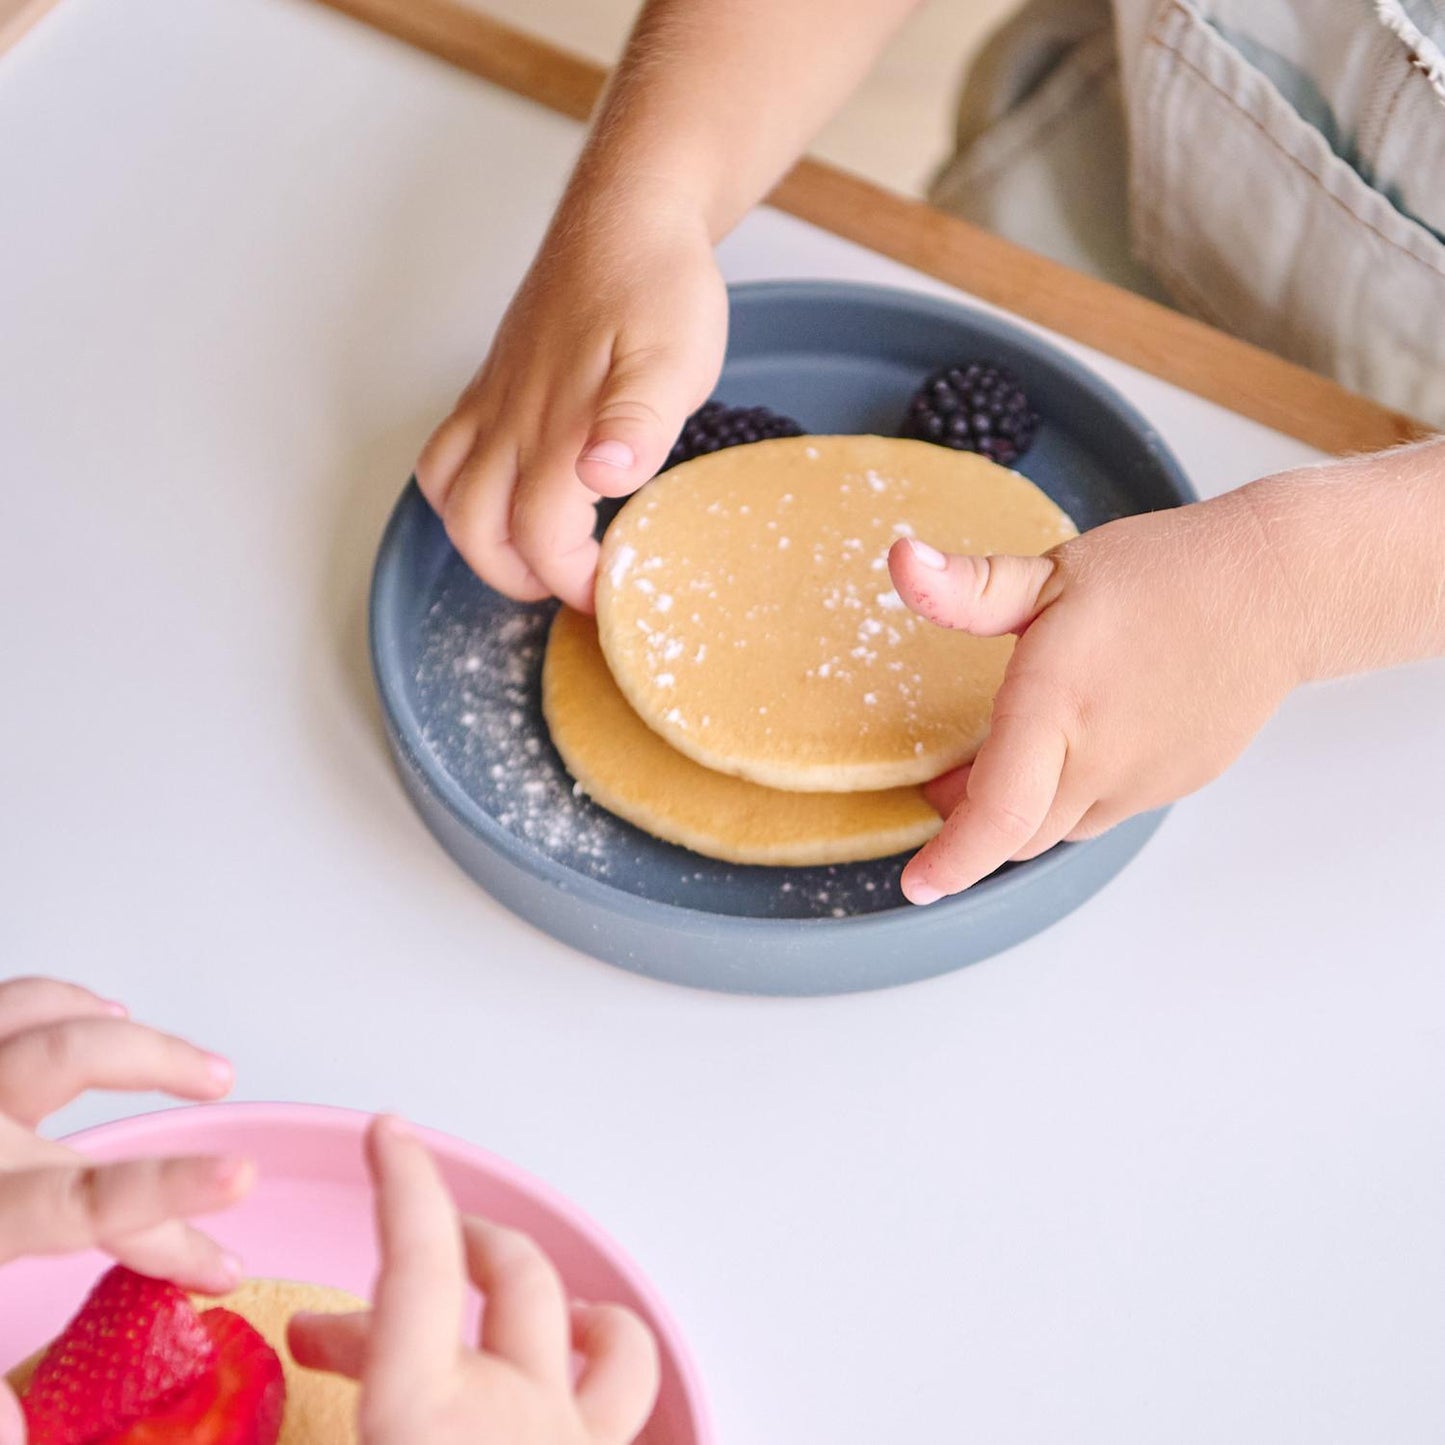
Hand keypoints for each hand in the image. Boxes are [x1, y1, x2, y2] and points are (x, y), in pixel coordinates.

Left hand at [0, 978, 251, 1288]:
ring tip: (195, 1063)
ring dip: (131, 1034)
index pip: (79, 1199)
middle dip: (166, 1070)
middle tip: (226, 1096)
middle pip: (71, 1065)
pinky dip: (62, 1000)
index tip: (237, 1197)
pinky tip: (97, 1011)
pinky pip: (9, 1003)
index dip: (166, 1194)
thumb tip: (15, 1443)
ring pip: (46, 1021)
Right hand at [289, 1116, 659, 1444]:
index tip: (391, 1135)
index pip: (420, 1262)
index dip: (405, 1183)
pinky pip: (628, 1405)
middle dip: (449, 1248)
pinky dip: (604, 1373)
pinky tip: (571, 1389)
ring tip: (527, 1308)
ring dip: (565, 1305)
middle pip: (506, 1278)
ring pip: (611, 1338)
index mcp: (423, 1422)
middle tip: (385, 1283)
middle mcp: (515, 1422)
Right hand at [416, 213, 727, 610]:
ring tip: (534, 556)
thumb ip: (636, 426)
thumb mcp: (674, 360)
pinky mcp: (491, 383)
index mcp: (559, 428)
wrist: (627, 214)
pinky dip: (460, 491)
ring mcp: (495, 401)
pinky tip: (506, 493)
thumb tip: (600, 478)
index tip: (612, 590)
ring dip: (481, 542)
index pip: (542, 538)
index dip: (573, 581)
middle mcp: (513, 421)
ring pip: (449, 495)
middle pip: (478, 530)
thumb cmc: (658, 285)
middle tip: (571, 587)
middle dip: (519, 577)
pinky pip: (446, 450)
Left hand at [888, 485, 1304, 901]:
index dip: (953, 860)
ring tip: (1000, 761)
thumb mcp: (1052, 573)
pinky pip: (1104, 812)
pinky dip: (1070, 796)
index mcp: (1058, 706)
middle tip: (943, 787)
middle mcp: (1101, 759)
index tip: (917, 884)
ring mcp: (1143, 781)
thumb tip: (901, 561)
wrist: (1275, 589)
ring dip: (1022, 811)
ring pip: (1060, 828)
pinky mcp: (1174, 784)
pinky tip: (1071, 747)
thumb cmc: (1160, 574)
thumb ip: (969, 587)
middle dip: (972, 827)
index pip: (1000, 812)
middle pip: (1017, 834)